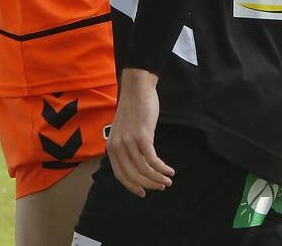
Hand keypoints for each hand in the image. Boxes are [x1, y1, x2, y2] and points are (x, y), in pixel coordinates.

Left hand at [106, 69, 173, 196]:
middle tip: (161, 187)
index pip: (120, 175)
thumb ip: (126, 146)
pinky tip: (169, 170)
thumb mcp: (124, 130)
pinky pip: (152, 159)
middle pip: (132, 175)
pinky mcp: (143, 136)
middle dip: (148, 185)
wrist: (137, 89)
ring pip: (143, 169)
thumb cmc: (134, 108)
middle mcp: (118, 147)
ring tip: (168, 181)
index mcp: (112, 147)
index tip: (143, 193)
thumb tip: (137, 162)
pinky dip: (161, 168)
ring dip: (157, 178)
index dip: (132, 186)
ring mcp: (129, 142)